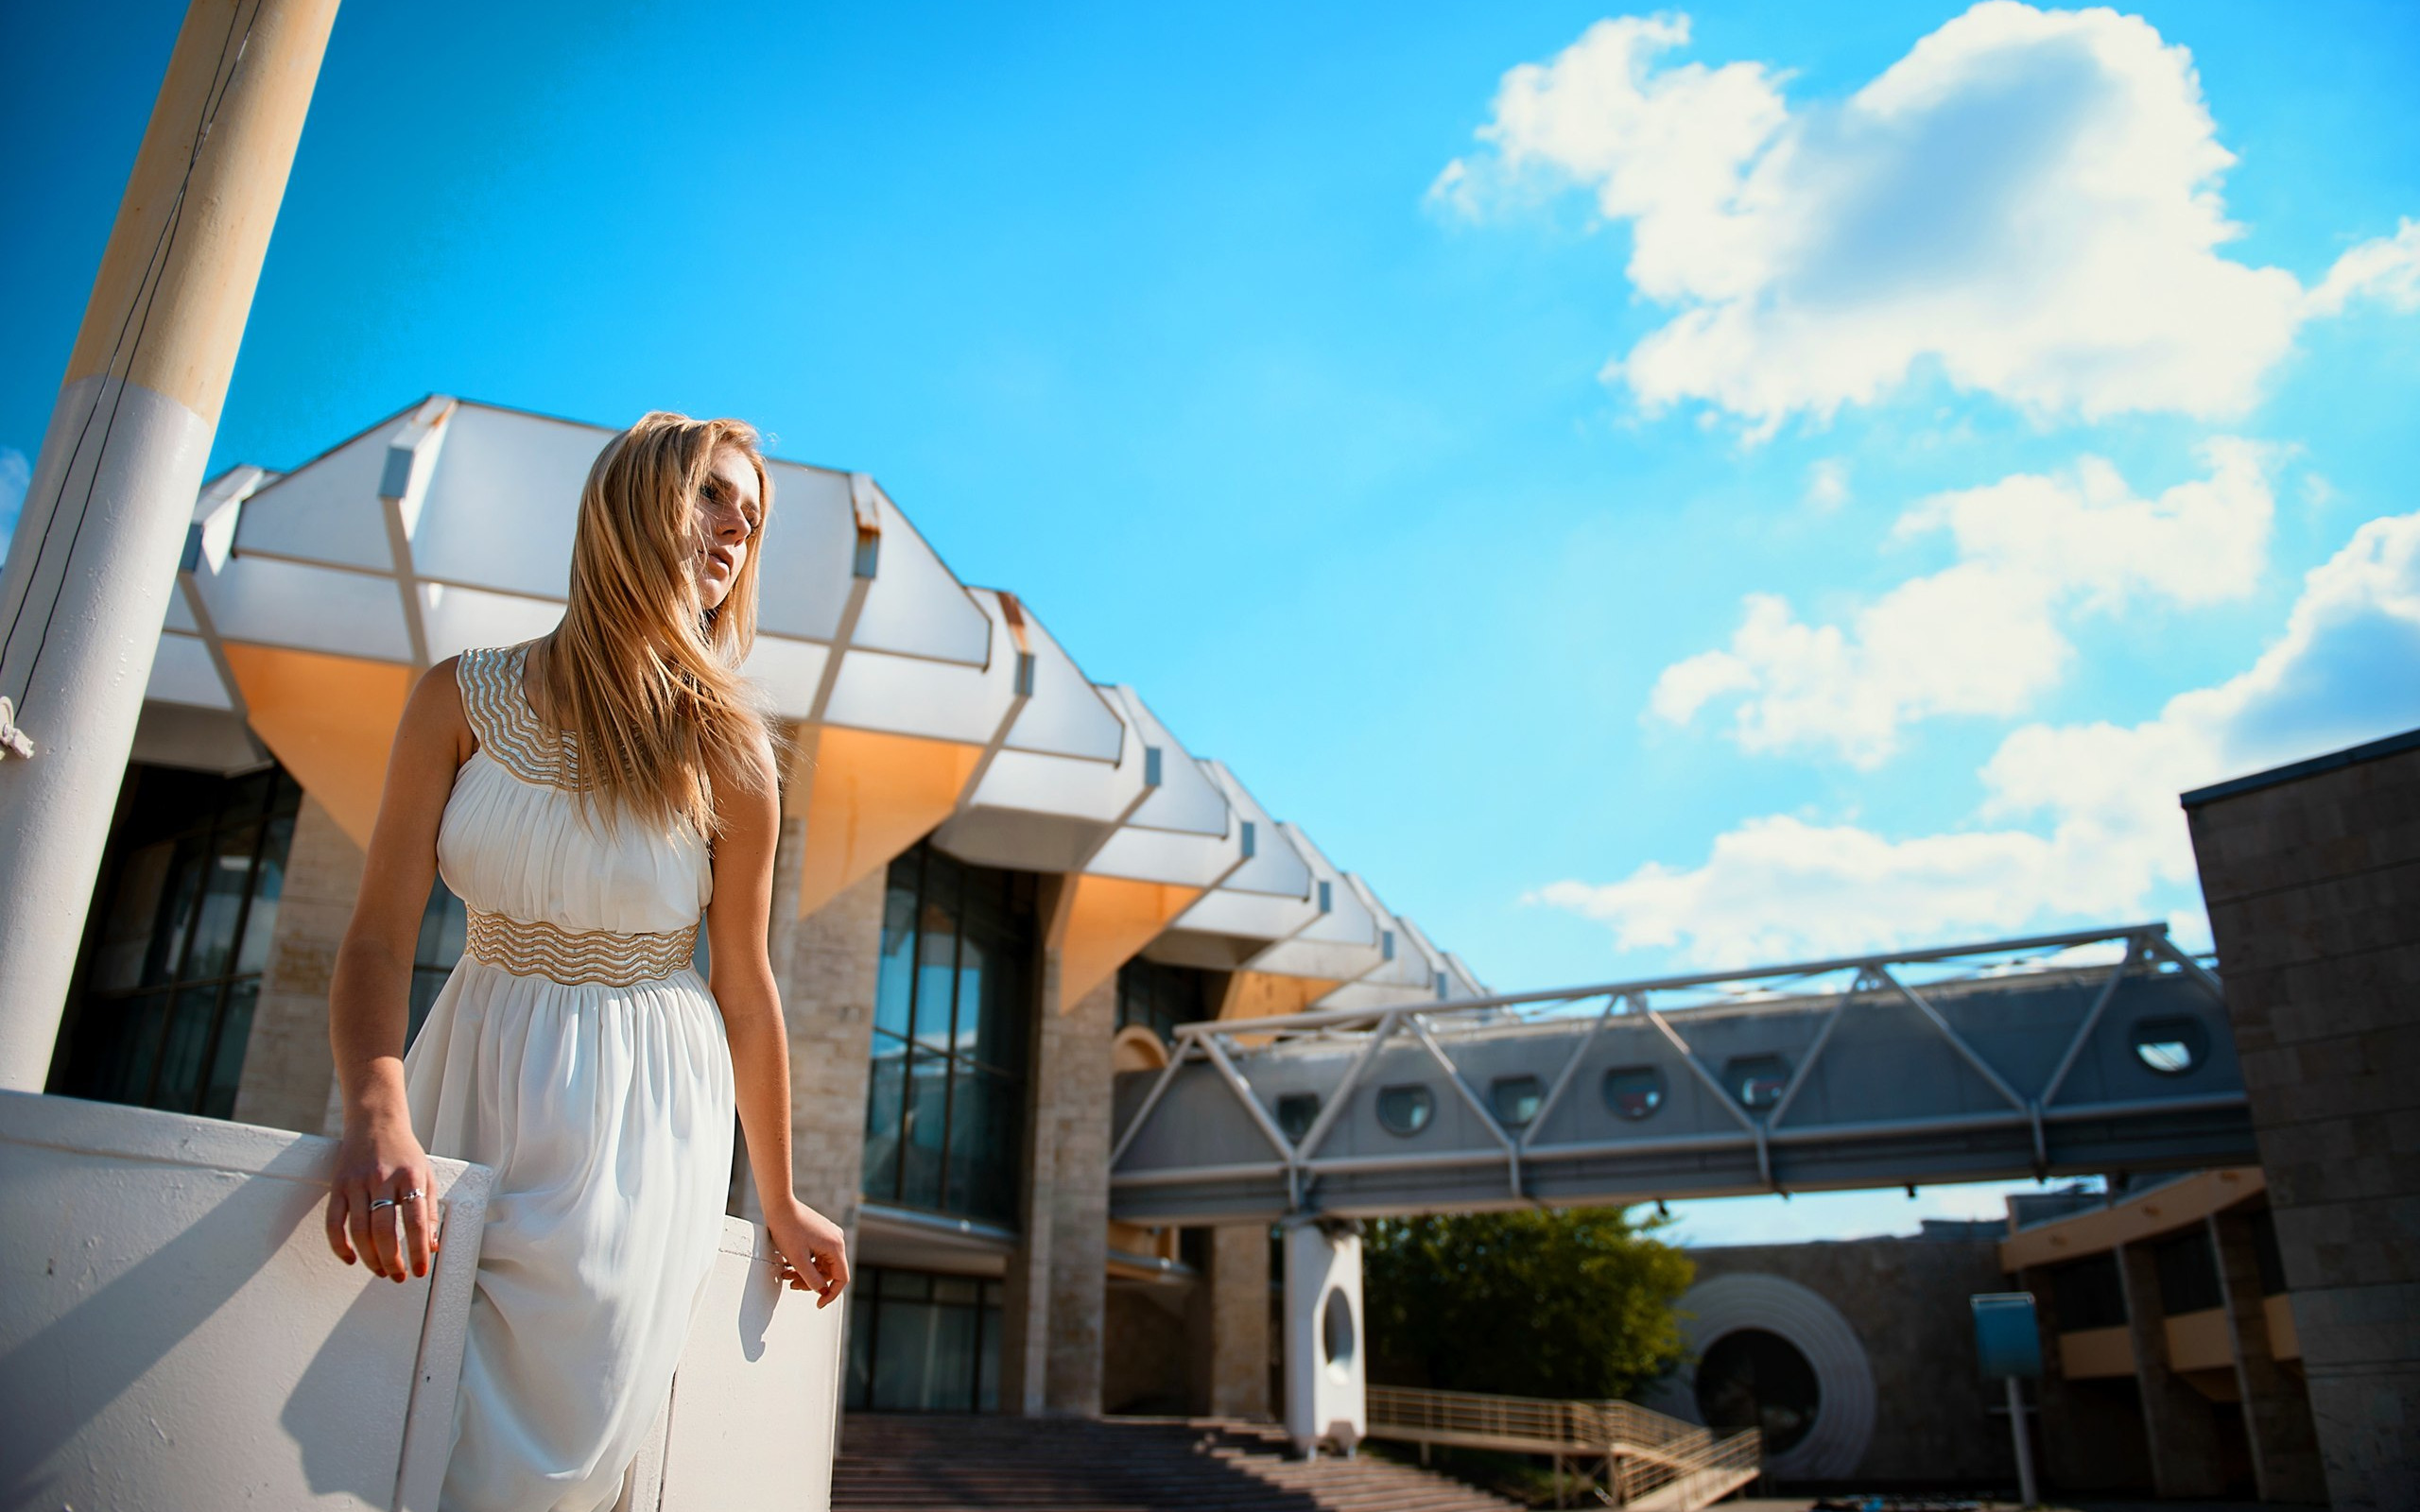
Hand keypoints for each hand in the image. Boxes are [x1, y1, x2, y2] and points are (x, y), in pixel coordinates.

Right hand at [325, 1115, 437, 1282]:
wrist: (375, 1122)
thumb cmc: (404, 1154)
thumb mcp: (426, 1175)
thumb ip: (430, 1211)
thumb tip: (432, 1246)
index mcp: (410, 1176)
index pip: (416, 1221)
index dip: (418, 1251)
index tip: (420, 1271)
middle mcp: (383, 1179)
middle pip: (384, 1230)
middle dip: (391, 1260)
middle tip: (398, 1277)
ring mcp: (357, 1182)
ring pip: (359, 1230)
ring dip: (369, 1258)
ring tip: (380, 1272)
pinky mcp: (338, 1185)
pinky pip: (334, 1222)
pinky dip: (339, 1245)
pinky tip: (350, 1259)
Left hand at [766, 1200, 848, 1307]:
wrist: (780, 1205)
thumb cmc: (787, 1228)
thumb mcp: (798, 1259)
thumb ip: (812, 1279)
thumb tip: (822, 1291)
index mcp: (835, 1247)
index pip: (841, 1277)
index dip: (831, 1294)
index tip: (819, 1304)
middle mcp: (836, 1240)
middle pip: (829, 1271)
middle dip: (811, 1281)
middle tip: (793, 1284)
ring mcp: (829, 1235)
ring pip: (821, 1263)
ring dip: (805, 1271)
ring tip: (787, 1274)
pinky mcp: (821, 1233)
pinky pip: (817, 1254)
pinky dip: (805, 1261)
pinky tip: (790, 1263)